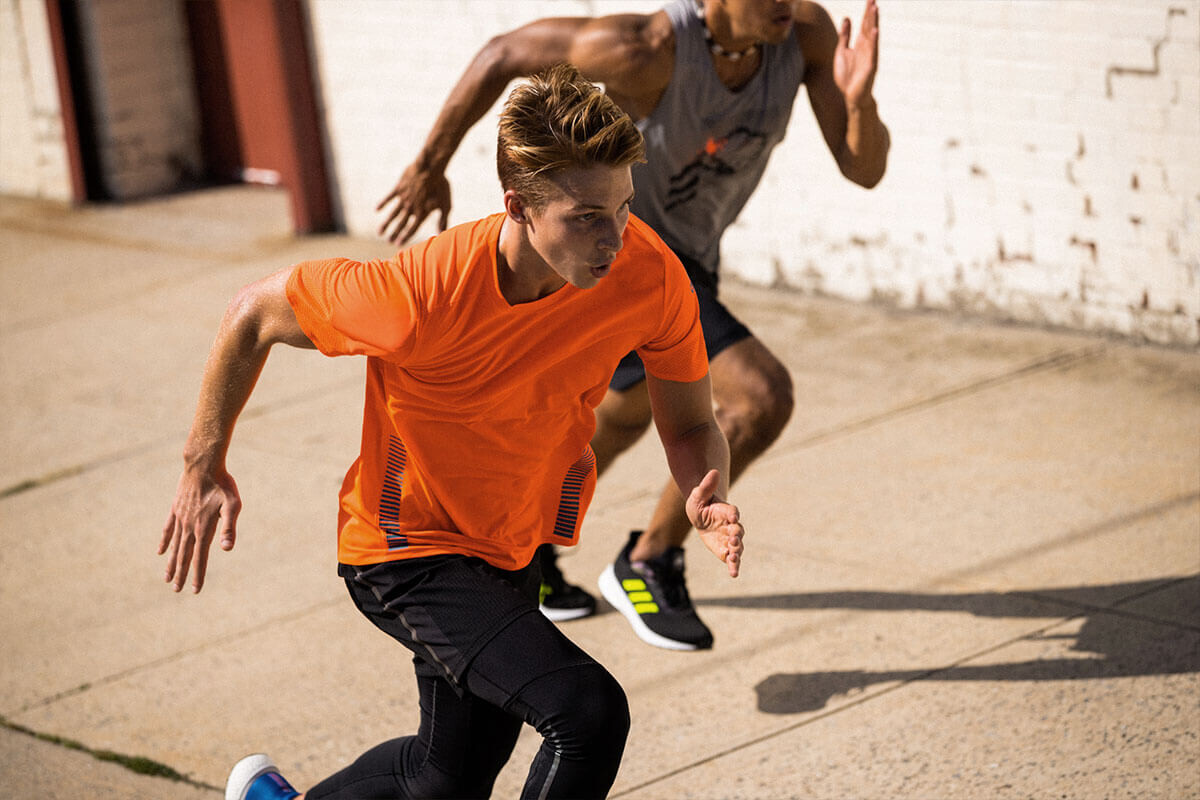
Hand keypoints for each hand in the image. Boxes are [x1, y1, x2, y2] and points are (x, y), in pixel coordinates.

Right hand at [158, 466, 240, 593]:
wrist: (203, 464)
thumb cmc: (222, 484)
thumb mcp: (233, 505)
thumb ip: (229, 528)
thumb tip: (226, 549)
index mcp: (203, 528)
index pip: (200, 557)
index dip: (197, 574)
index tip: (194, 590)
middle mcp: (189, 526)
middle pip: (184, 555)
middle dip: (181, 574)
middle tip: (177, 590)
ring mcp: (180, 518)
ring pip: (174, 545)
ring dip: (171, 562)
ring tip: (167, 579)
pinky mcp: (175, 509)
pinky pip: (168, 529)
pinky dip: (165, 541)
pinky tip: (161, 552)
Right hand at [376, 161, 451, 243]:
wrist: (430, 167)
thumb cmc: (441, 186)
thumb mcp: (446, 204)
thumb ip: (443, 219)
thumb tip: (443, 233)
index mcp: (422, 212)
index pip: (412, 229)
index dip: (405, 237)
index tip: (398, 244)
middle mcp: (410, 207)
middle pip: (401, 224)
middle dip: (394, 234)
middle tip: (388, 241)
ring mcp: (403, 198)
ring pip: (392, 214)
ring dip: (386, 224)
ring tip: (380, 232)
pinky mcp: (399, 188)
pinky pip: (389, 198)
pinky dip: (382, 204)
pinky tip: (376, 210)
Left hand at [686, 469, 744, 577]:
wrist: (701, 516)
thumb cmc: (700, 503)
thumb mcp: (698, 494)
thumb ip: (706, 486)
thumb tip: (712, 471)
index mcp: (725, 511)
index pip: (731, 511)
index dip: (732, 513)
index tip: (733, 516)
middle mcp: (731, 525)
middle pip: (738, 530)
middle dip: (737, 535)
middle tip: (734, 539)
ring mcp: (730, 538)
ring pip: (738, 546)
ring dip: (737, 552)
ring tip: (734, 558)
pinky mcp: (726, 549)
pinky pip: (732, 558)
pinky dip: (734, 566)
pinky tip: (734, 574)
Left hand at [833, 0, 879, 109]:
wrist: (850, 96)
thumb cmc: (847, 76)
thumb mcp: (842, 51)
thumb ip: (844, 35)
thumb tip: (847, 18)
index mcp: (860, 43)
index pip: (864, 24)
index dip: (866, 11)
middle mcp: (866, 47)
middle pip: (868, 26)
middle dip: (870, 12)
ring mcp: (869, 56)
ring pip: (871, 36)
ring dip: (873, 22)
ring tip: (875, 8)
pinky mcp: (870, 66)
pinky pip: (873, 52)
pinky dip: (873, 41)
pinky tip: (875, 31)